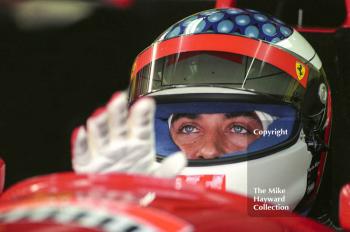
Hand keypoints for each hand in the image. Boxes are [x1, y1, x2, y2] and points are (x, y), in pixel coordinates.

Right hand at [71, 92, 186, 177]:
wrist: (121, 199)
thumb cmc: (138, 182)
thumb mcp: (156, 177)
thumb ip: (168, 170)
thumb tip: (180, 159)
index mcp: (139, 142)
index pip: (142, 125)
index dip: (143, 114)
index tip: (147, 103)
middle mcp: (121, 143)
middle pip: (119, 125)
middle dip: (118, 112)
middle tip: (119, 98)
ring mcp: (104, 151)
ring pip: (100, 135)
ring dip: (99, 124)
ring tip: (100, 113)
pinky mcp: (87, 163)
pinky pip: (82, 152)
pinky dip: (80, 143)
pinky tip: (80, 131)